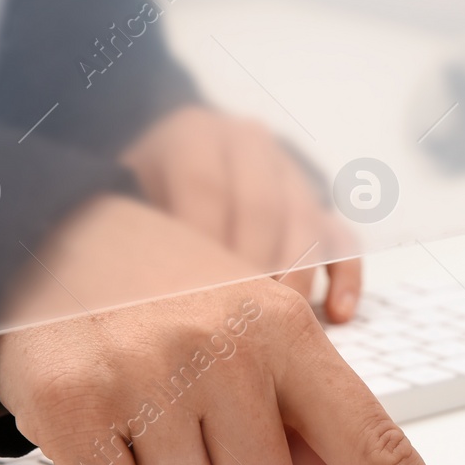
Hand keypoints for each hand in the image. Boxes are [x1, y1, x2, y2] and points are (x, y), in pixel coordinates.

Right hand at [0, 199, 464, 464]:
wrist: (52, 238)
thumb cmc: (172, 301)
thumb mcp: (255, 343)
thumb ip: (311, 431)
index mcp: (290, 332)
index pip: (376, 445)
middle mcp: (226, 347)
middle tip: (191, 424)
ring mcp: (147, 372)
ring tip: (144, 420)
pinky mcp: (72, 399)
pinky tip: (101, 436)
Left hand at [122, 105, 360, 321]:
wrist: (168, 171)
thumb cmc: (138, 200)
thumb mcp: (119, 199)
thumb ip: (129, 232)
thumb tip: (128, 293)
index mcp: (195, 135)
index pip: (205, 186)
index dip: (202, 243)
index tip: (191, 296)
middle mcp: (250, 145)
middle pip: (263, 208)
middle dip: (250, 272)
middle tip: (232, 323)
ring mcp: (290, 174)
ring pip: (308, 225)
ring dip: (294, 281)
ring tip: (274, 329)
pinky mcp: (320, 208)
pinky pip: (344, 240)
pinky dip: (346, 278)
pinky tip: (337, 314)